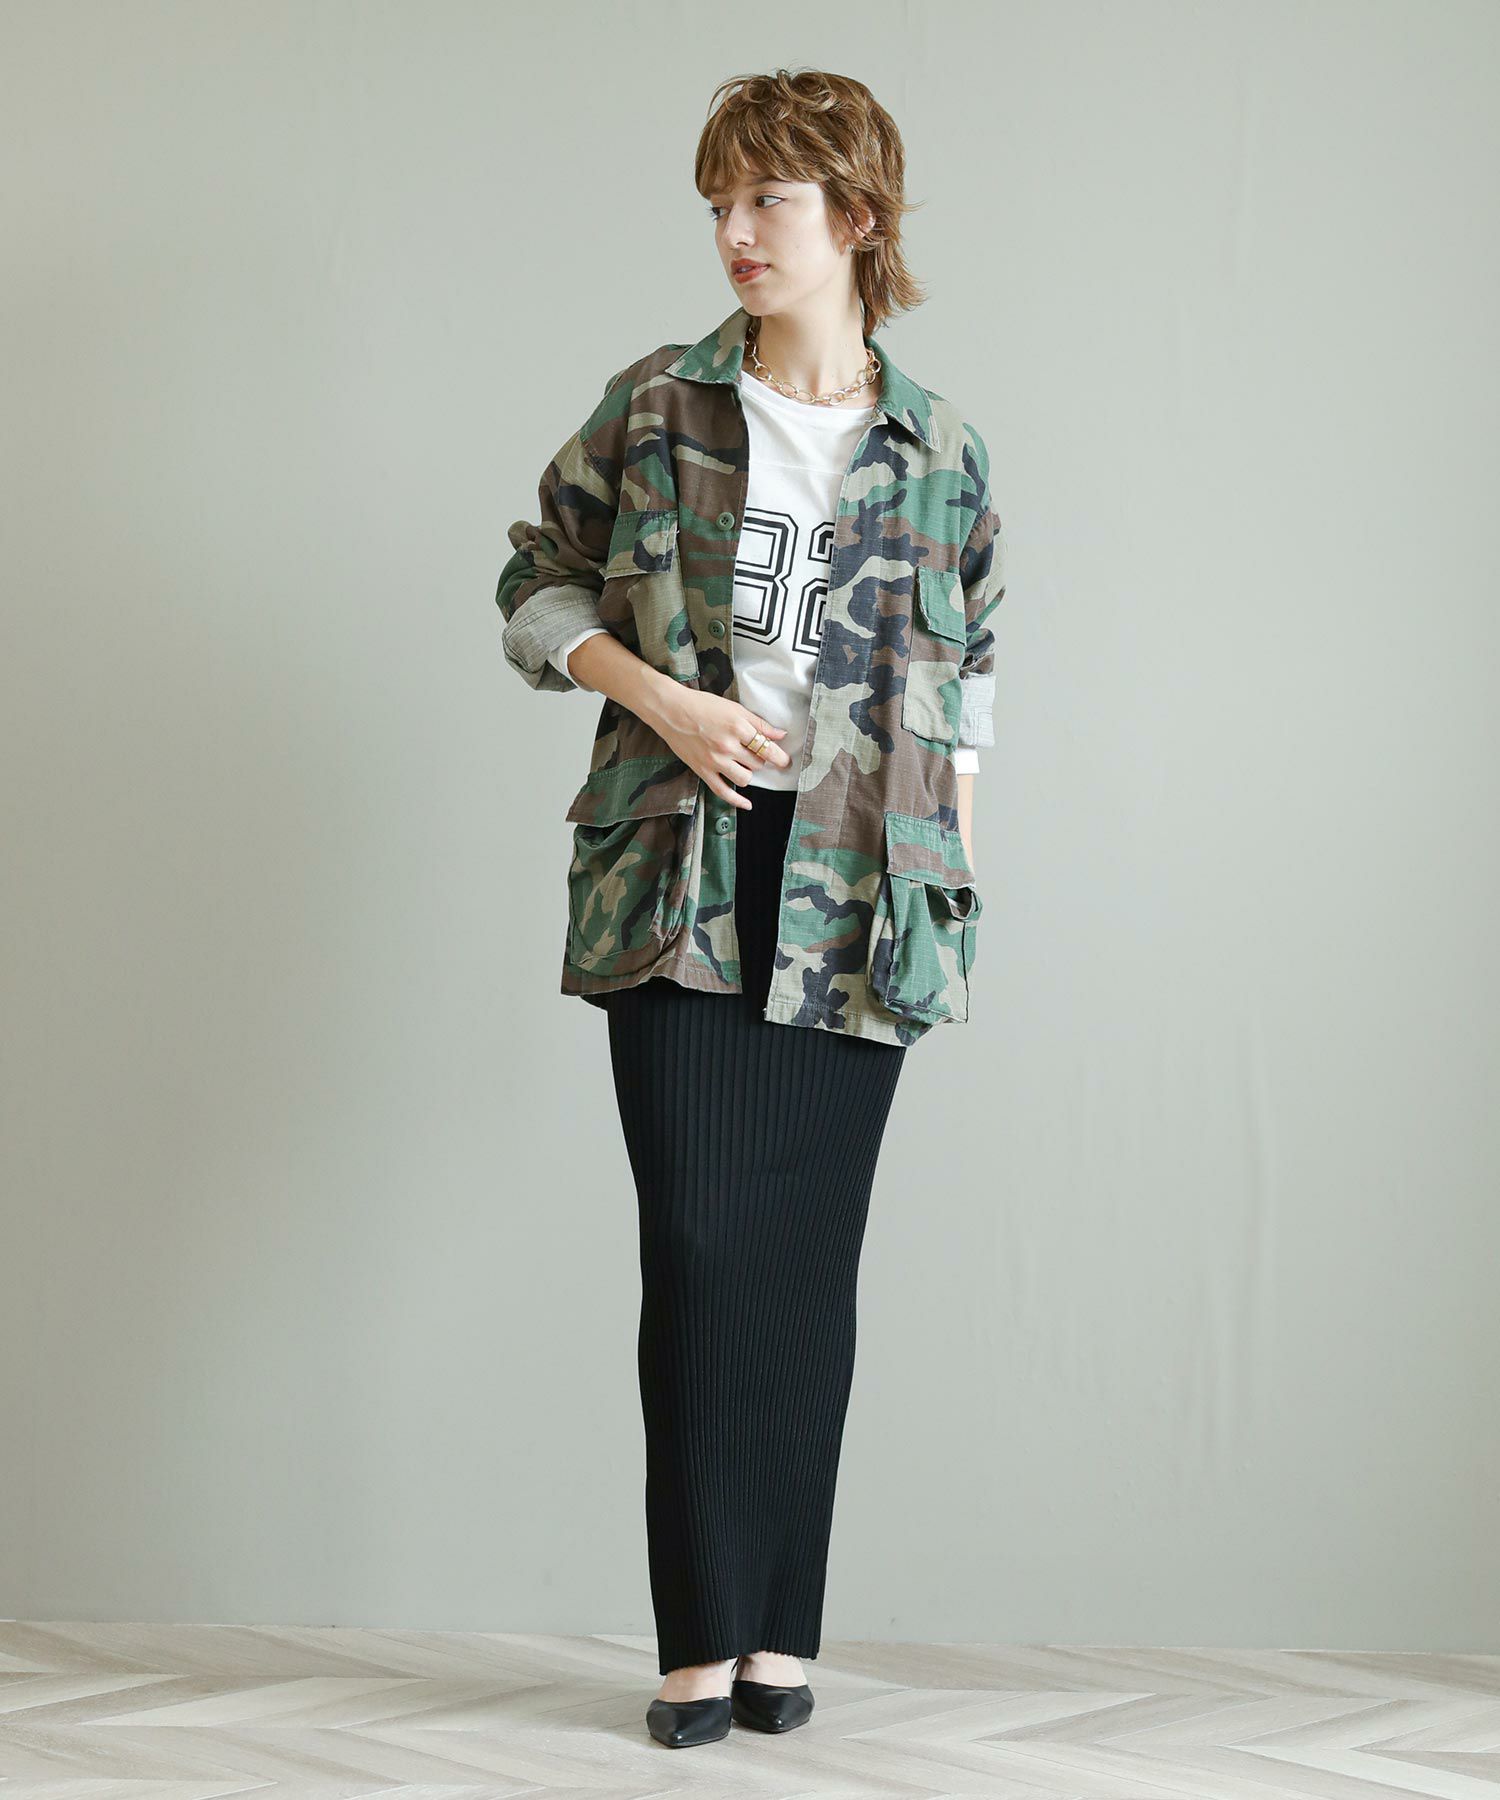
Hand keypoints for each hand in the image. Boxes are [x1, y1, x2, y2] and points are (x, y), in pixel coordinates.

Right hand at [646, 688, 790, 807]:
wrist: (671, 711)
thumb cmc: (701, 705)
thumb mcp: (734, 709)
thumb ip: (759, 723)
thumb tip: (780, 734)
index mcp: (738, 728)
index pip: (767, 748)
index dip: (780, 757)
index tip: (785, 761)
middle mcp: (728, 746)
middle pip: (757, 763)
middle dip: (760, 759)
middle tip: (756, 754)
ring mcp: (715, 761)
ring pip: (745, 777)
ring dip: (749, 772)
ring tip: (744, 764)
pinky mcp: (703, 771)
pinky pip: (723, 791)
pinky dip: (737, 800)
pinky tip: (747, 804)